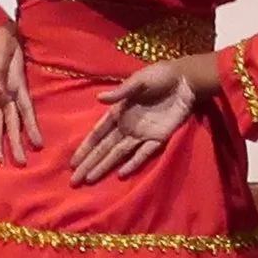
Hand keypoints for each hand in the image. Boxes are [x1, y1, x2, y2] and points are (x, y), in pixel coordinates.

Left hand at [0, 24, 41, 165]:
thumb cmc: (4, 40)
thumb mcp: (2, 51)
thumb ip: (1, 70)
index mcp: (17, 86)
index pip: (26, 111)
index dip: (32, 127)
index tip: (39, 144)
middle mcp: (8, 96)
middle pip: (12, 123)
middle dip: (16, 143)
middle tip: (20, 162)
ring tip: (1, 161)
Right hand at [71, 63, 198, 184]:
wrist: (185, 80)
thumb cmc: (160, 76)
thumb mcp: (139, 80)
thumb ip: (121, 92)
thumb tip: (99, 98)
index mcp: (119, 112)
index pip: (97, 134)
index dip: (85, 148)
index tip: (72, 162)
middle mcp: (126, 126)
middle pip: (104, 149)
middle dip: (89, 163)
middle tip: (74, 180)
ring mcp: (142, 134)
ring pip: (119, 154)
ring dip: (105, 167)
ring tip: (90, 180)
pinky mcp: (159, 138)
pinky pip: (144, 154)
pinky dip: (133, 163)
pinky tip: (121, 174)